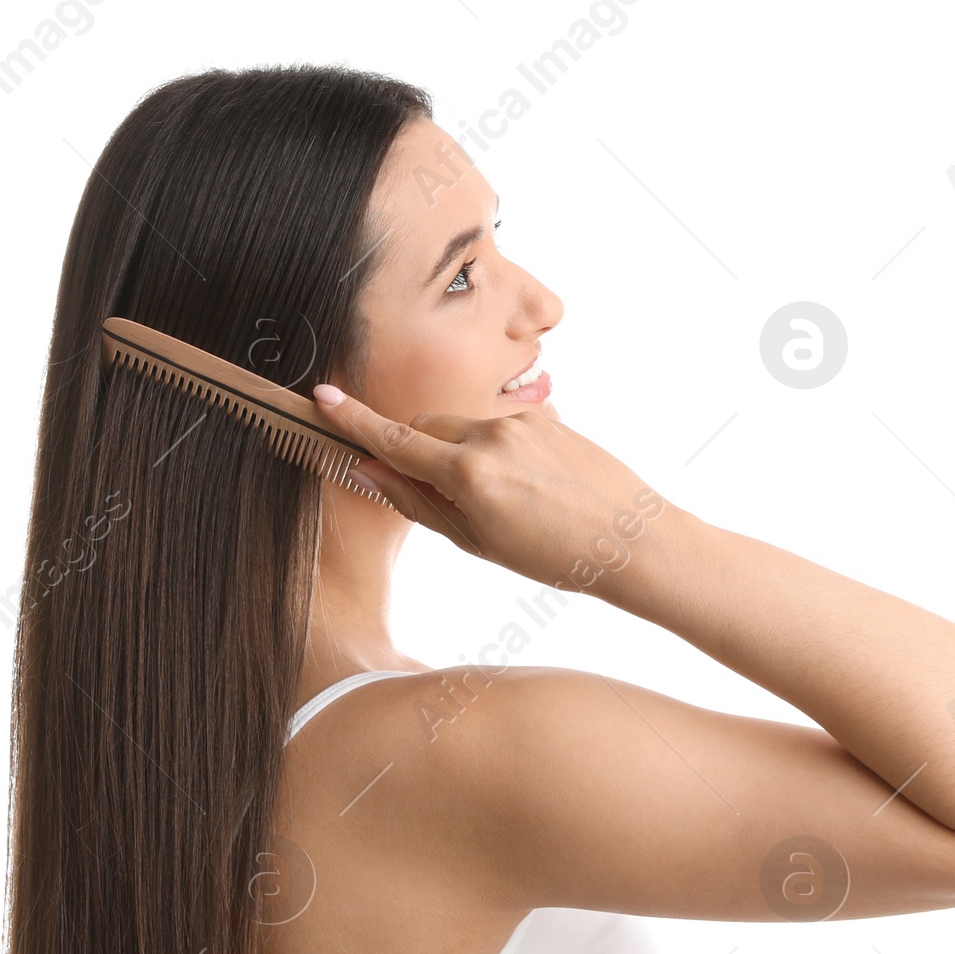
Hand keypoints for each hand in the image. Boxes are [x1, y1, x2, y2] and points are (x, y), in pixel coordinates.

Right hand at [310, 385, 675, 595]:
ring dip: (459, 455)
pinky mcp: (546, 417)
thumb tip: (371, 472)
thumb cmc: (555, 556)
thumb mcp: (476, 542)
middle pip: (426, 427)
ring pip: (463, 428)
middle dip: (417, 450)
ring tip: (502, 504)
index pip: (395, 440)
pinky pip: (499, 429)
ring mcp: (522, 422)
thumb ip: (419, 502)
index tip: (322, 398)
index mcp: (469, 474)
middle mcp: (491, 437)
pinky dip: (494, 453)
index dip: (354, 422)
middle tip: (437, 497)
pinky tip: (529, 489)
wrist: (632, 540)